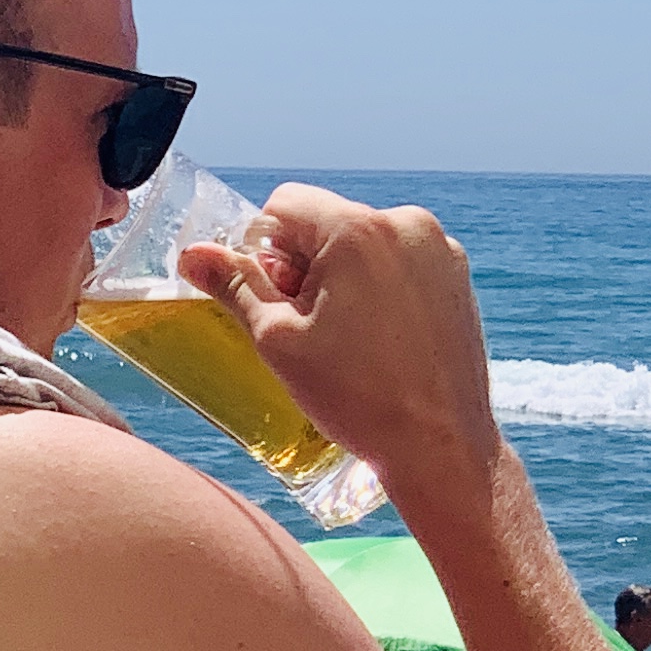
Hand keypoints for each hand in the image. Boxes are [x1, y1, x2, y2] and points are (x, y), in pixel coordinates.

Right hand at [180, 184, 501, 488]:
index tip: (275, 299)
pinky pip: (398, 260)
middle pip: (325, 222)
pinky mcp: (456, 275)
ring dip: (341, 276)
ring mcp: (439, 248)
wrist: (440, 446)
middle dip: (304, 265)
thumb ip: (234, 288)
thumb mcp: (278, 341)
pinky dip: (378, 286)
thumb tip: (194, 255)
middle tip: (308, 327)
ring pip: (362, 242)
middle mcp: (405, 224)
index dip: (264, 250)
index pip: (284, 203)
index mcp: (357, 230)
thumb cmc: (359, 399)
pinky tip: (379, 339)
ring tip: (347, 339)